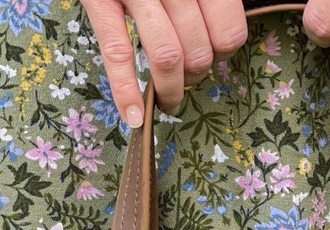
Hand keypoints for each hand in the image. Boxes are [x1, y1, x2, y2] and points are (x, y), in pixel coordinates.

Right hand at [80, 0, 248, 125]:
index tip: (210, 54)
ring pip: (167, 57)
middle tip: (186, 76)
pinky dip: (126, 91)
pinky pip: (118, 52)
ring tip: (168, 101)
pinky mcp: (101, 0)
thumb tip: (220, 42)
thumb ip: (211, 0)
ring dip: (170, 91)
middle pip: (199, 50)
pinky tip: (135, 117)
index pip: (228, 34)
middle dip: (195, 75)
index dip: (221, 54)